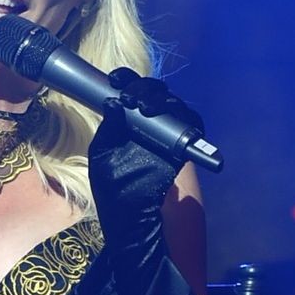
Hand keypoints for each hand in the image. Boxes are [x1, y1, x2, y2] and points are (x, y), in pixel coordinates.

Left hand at [88, 68, 202, 234]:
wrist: (128, 215)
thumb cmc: (112, 187)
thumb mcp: (102, 154)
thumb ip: (108, 129)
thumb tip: (112, 103)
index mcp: (128, 120)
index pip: (132, 89)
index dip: (126, 79)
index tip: (115, 80)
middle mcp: (150, 122)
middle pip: (155, 91)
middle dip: (143, 87)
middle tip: (131, 99)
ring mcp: (167, 134)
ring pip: (173, 104)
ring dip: (161, 99)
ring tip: (144, 108)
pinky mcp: (182, 147)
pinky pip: (193, 125)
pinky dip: (186, 117)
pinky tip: (168, 118)